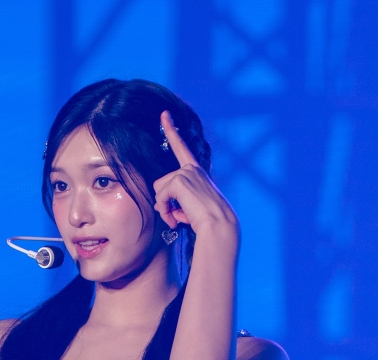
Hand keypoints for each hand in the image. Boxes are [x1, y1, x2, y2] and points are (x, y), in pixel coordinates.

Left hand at [153, 110, 237, 237]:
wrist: (218, 226)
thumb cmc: (208, 222)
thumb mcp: (191, 208)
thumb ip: (175, 202)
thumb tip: (158, 207)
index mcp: (197, 172)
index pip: (181, 148)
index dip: (171, 130)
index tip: (164, 114)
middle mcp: (192, 169)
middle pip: (160, 182)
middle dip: (164, 202)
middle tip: (176, 217)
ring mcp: (186, 173)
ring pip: (158, 191)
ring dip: (164, 209)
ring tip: (177, 219)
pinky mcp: (179, 181)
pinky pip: (160, 198)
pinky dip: (165, 212)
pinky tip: (176, 221)